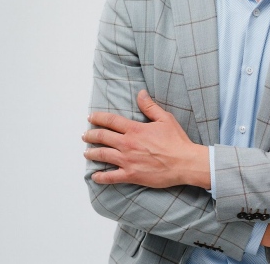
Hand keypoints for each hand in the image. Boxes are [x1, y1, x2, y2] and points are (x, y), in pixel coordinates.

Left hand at [83, 90, 209, 188]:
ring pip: (103, 155)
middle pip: (103, 137)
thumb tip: (140, 93)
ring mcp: (127, 161)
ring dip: (92, 153)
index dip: (98, 118)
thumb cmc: (176, 140)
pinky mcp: (131, 175)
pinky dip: (101, 177)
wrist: (183, 162)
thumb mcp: (165, 118)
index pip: (111, 121)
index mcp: (135, 129)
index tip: (90, 117)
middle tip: (85, 135)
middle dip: (91, 135)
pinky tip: (95, 176)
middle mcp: (127, 144)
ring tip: (86, 152)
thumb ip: (149, 106)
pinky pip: (111, 177)